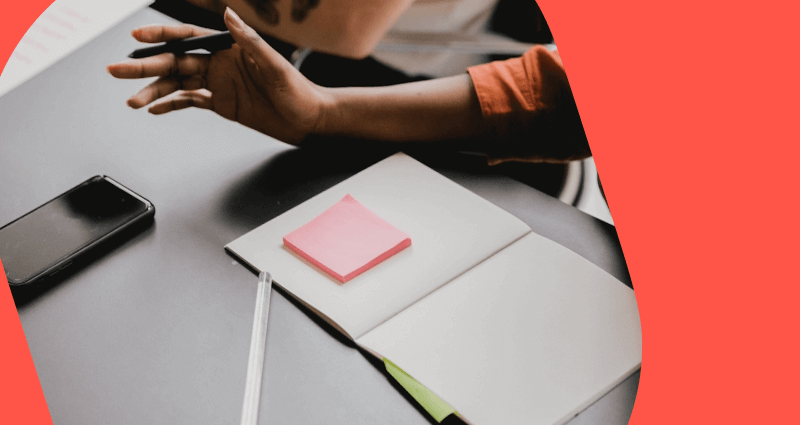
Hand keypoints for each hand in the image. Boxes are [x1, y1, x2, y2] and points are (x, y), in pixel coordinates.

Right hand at [106, 8, 332, 143]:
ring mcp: (219, 84)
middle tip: (117, 70)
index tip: (138, 37)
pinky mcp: (223, 104)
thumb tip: (228, 15)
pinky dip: (172, 105)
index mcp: (229, 49)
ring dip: (153, 91)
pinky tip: (154, 108)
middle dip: (145, 66)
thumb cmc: (298, 90)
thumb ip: (249, 40)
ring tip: (131, 100)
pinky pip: (191, 102)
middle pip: (174, 63)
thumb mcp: (274, 65)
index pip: (189, 39)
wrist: (309, 119)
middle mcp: (219, 64)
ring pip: (177, 85)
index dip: (162, 36)